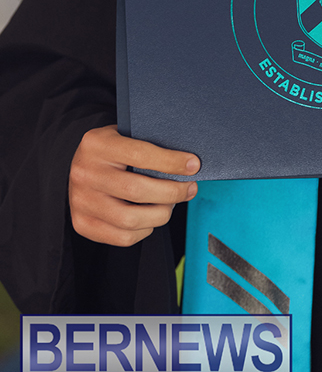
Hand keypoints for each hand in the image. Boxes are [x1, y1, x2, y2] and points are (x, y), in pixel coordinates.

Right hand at [69, 124, 199, 246]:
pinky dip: (145, 230)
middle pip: (137, 191)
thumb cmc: (111, 150)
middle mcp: (84, 173)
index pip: (140, 154)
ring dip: (161, 214)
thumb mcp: (124, 135)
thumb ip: (148, 144)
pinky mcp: (82, 224)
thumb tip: (187, 162)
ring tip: (171, 204)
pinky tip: (152, 217)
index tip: (193, 165)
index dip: (171, 162)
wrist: (78, 166)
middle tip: (189, 188)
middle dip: (172, 192)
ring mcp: (81, 202)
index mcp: (96, 145)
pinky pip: (123, 237)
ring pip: (131, 219)